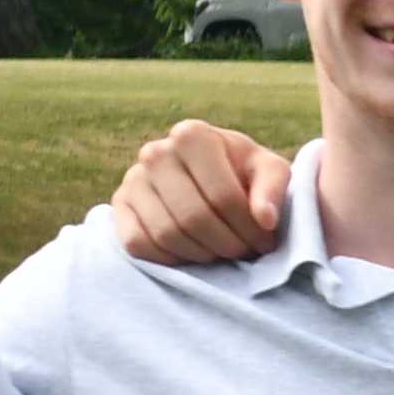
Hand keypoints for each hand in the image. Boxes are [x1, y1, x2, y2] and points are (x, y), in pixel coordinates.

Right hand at [109, 120, 289, 264]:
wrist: (207, 177)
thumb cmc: (241, 173)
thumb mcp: (268, 170)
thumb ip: (273, 189)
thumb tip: (265, 219)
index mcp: (192, 135)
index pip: (222, 196)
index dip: (248, 228)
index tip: (265, 242)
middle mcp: (156, 152)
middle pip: (194, 217)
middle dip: (227, 244)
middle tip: (245, 252)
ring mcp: (133, 179)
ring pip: (167, 234)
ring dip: (201, 255)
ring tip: (222, 252)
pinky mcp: (120, 207)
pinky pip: (139, 243)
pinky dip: (168, 258)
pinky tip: (191, 254)